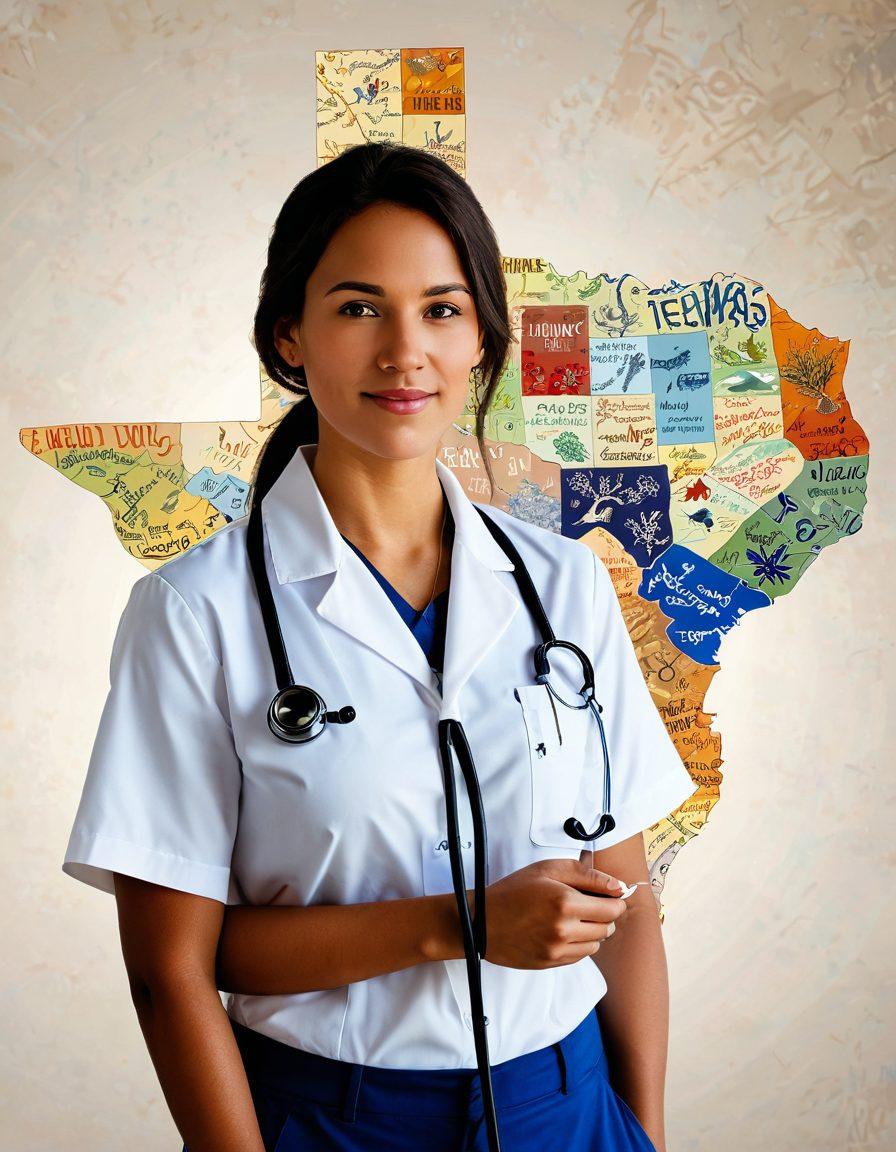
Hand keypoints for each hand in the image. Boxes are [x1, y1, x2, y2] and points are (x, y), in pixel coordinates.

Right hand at [467, 858, 628, 969]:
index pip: (612, 908)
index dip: (613, 900)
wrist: (481, 922)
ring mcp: (557, 950)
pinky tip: (562, 931)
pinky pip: (580, 956)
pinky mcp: (551, 963)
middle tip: (585, 904)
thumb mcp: (548, 869)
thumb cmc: (513, 891)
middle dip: (603, 915)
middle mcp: (564, 930)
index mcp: (565, 902)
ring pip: (596, 945)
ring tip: (572, 918)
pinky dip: (578, 944)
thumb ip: (587, 875)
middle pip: (607, 928)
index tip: (606, 896)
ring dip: (592, 931)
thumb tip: (618, 887)